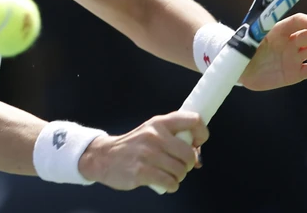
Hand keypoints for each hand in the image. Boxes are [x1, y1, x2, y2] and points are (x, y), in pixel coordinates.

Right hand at [78, 111, 207, 192]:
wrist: (105, 156)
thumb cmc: (133, 146)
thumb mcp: (152, 132)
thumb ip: (174, 138)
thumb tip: (198, 155)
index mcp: (160, 122)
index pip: (193, 120)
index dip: (202, 134)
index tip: (198, 144)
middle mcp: (155, 135)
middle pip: (189, 153)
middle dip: (189, 164)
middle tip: (180, 165)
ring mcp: (148, 153)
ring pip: (180, 170)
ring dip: (179, 176)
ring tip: (169, 174)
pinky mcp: (142, 171)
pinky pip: (170, 182)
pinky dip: (171, 186)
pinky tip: (164, 182)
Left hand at [240, 13, 306, 90]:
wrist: (241, 70)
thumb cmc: (243, 50)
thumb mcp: (248, 41)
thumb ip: (255, 35)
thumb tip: (256, 29)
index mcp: (278, 31)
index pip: (295, 22)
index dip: (305, 21)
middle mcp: (289, 42)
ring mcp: (293, 57)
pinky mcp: (295, 73)